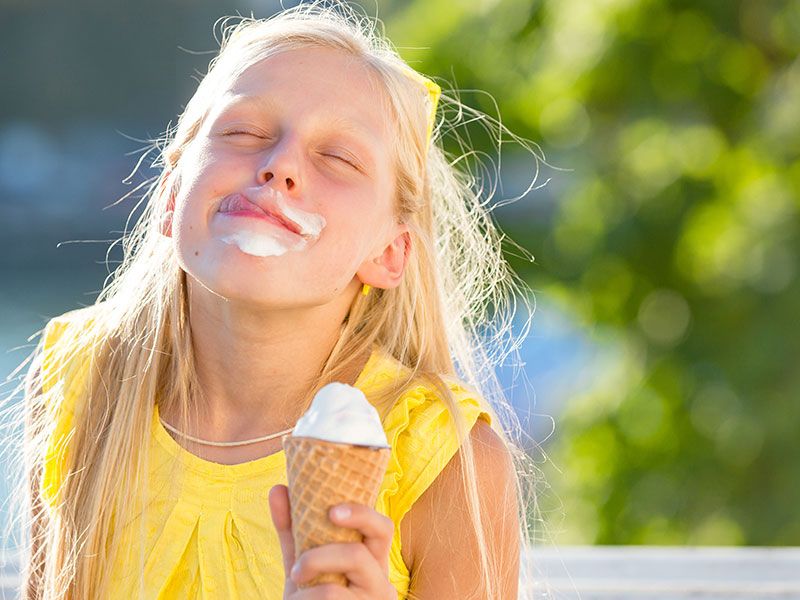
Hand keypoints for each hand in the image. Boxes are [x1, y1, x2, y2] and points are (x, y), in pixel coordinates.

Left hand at [269, 484, 396, 598]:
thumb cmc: (313, 597)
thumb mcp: (304, 564)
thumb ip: (294, 530)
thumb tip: (278, 490)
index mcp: (372, 560)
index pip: (382, 528)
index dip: (362, 513)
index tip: (331, 510)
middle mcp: (381, 582)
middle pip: (366, 551)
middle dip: (324, 552)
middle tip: (297, 563)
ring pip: (342, 578)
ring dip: (311, 573)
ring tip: (293, 584)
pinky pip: (329, 598)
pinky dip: (304, 599)